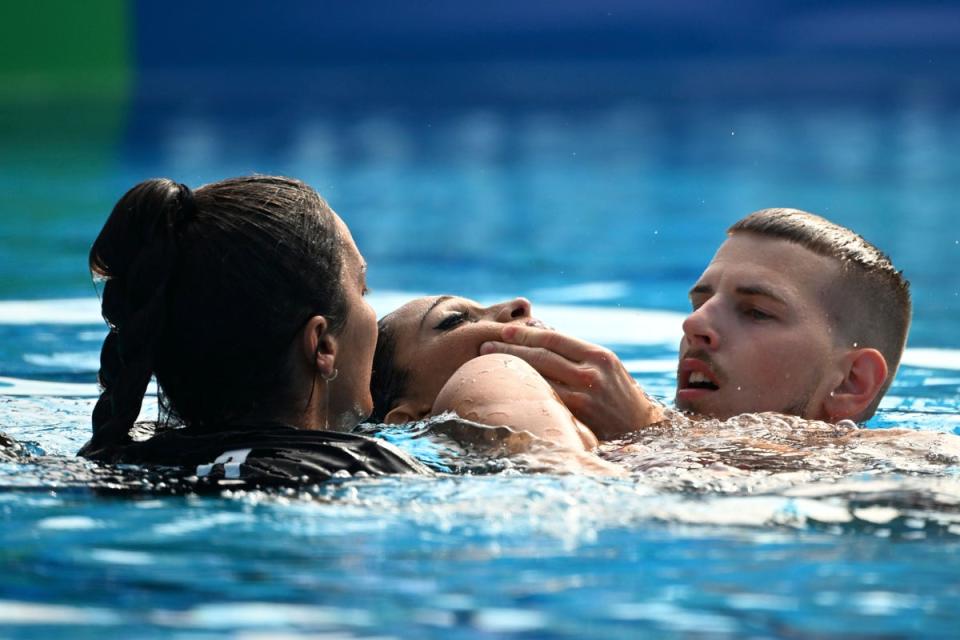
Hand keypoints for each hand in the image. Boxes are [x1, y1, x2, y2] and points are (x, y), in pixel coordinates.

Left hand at [480, 324, 663, 439]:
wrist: (643, 429)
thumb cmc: (619, 395)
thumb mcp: (605, 367)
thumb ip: (576, 354)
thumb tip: (539, 334)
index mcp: (598, 356)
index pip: (554, 339)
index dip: (526, 334)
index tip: (504, 331)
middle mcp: (592, 373)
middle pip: (542, 356)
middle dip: (510, 348)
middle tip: (485, 343)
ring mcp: (584, 397)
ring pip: (538, 378)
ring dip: (510, 369)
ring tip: (488, 362)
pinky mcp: (577, 418)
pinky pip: (544, 400)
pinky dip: (523, 392)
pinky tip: (507, 389)